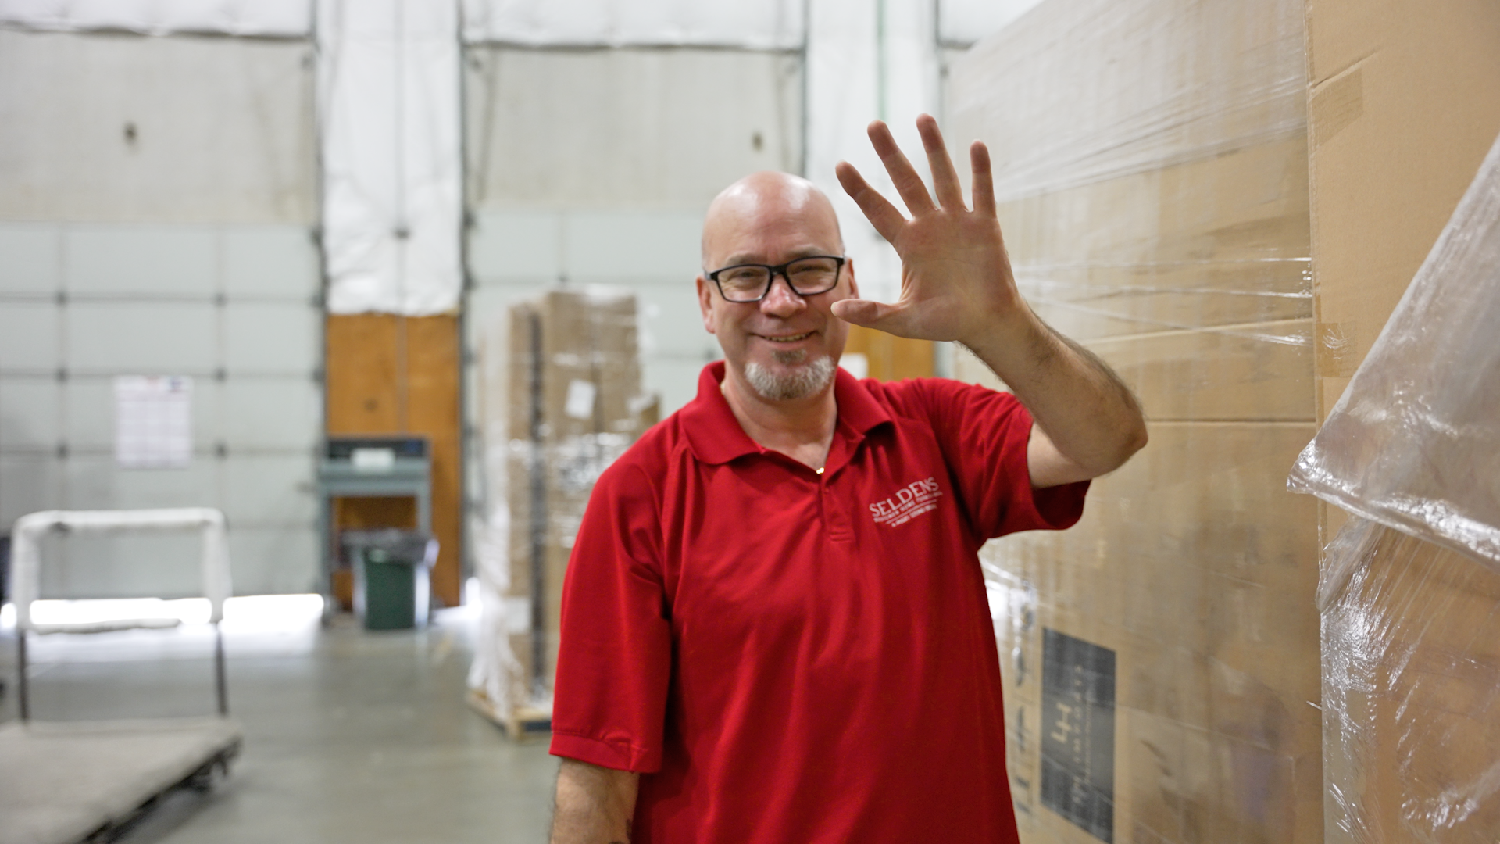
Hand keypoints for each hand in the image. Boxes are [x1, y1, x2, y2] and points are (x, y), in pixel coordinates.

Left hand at [832, 115, 1030, 346]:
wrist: (985, 325)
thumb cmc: (945, 322)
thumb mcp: (903, 320)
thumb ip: (872, 313)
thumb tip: (834, 310)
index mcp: (908, 244)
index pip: (877, 209)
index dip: (860, 188)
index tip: (841, 164)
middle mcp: (930, 226)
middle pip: (906, 181)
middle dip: (890, 153)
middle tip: (873, 124)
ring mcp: (958, 222)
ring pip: (943, 177)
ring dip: (933, 148)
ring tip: (921, 117)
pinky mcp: (985, 226)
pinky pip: (982, 193)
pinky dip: (980, 170)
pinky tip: (975, 145)